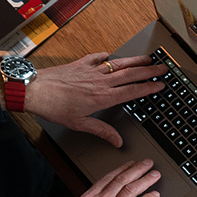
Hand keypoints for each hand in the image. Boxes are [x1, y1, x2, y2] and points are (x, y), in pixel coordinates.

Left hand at [23, 53, 166, 146]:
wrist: (34, 90)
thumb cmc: (54, 107)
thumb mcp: (80, 124)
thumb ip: (102, 131)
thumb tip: (117, 141)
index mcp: (103, 97)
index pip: (133, 91)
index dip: (149, 88)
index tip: (160, 85)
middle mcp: (100, 82)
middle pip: (131, 74)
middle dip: (149, 71)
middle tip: (162, 68)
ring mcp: (91, 71)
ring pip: (118, 64)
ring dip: (134, 60)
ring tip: (147, 58)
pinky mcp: (79, 64)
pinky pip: (96, 58)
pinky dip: (105, 57)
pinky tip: (109, 55)